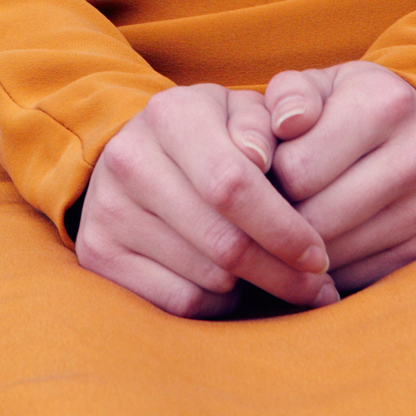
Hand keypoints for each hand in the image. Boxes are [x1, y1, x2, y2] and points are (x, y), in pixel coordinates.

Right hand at [74, 84, 339, 317]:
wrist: (137, 150)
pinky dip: (218, 303)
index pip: (233, 184)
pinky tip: (234, 286)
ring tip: (276, 277)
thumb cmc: (212, 133)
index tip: (319, 254)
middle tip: (316, 286)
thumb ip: (265, 122)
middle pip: (222, 242)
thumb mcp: (241, 112)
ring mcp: (106, 209)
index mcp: (170, 113)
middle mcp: (129, 158)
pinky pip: (178, 302)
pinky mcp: (96, 254)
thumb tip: (262, 159)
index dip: (284, 228)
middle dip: (280, 271)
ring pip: (205, 278)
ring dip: (252, 287)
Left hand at [265, 62, 415, 293]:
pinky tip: (324, 240)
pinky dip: (329, 267)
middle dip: (281, 216)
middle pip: (315, 217)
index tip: (267, 169)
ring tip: (294, 219)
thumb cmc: (354, 106)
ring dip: (301, 247)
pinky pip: (356, 277)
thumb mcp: (322, 85)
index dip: (269, 174)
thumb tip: (283, 125)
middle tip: (271, 203)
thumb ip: (290, 95)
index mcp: (385, 104)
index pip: (298, 168)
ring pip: (333, 255)